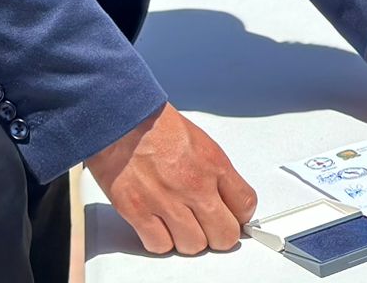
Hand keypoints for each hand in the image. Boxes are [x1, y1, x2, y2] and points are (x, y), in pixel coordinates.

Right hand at [85, 103, 256, 255]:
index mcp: (214, 165)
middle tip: (209, 228)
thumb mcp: (201, 142)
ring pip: (193, 246)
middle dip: (219, 235)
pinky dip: (160, 241)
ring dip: (188, 239)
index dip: (240, 217)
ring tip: (180, 224)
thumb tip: (224, 198)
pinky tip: (158, 225)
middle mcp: (195, 186)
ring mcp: (167, 202)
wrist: (121, 120)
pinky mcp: (139, 212)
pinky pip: (160, 246)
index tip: (233, 217)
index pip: (245, 206)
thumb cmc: (157, 126)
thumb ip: (215, 173)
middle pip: (224, 236)